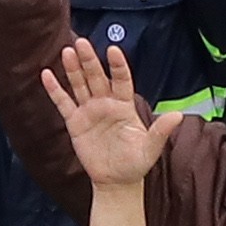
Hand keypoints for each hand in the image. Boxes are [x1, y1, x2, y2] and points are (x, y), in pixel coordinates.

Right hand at [33, 28, 166, 191]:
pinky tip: (47, 74)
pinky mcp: (75, 122)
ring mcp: (89, 111)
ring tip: (67, 51)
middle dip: (89, 60)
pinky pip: (63, 103)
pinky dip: (55, 89)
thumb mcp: (150, 148)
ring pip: (79, 84)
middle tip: (82, 43)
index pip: (121, 80)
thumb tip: (178, 115)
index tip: (113, 50)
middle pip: (96, 77)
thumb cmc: (136, 163)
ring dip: (73, 69)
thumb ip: (161, 131)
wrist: (116, 182)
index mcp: (124, 105)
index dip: (117, 66)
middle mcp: (106, 103)